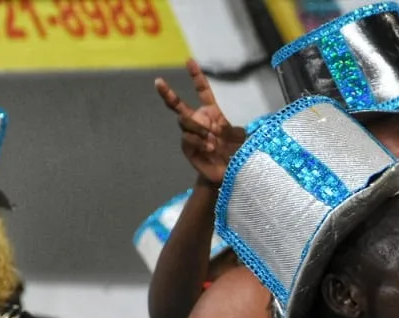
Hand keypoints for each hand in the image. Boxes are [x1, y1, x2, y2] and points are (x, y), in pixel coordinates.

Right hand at [155, 59, 246, 186]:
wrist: (228, 174)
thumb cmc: (235, 154)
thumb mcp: (240, 138)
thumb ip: (234, 130)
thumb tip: (223, 128)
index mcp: (212, 113)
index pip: (202, 91)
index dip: (196, 76)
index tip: (189, 61)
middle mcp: (198, 121)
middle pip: (178, 104)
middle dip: (167, 93)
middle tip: (158, 82)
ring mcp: (190, 134)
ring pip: (185, 121)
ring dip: (199, 128)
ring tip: (212, 141)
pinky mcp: (187, 147)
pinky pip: (187, 137)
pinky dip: (199, 140)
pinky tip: (209, 147)